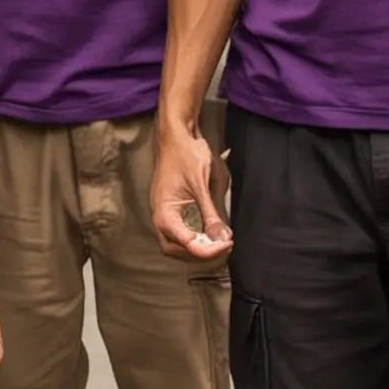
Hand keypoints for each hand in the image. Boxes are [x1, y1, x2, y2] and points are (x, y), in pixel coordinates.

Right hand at [150, 123, 232, 260]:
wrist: (177, 135)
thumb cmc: (185, 155)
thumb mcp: (200, 185)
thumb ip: (209, 213)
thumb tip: (220, 237)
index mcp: (164, 212)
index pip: (184, 242)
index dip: (206, 249)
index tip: (226, 246)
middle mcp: (162, 216)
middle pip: (176, 249)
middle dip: (199, 253)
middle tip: (223, 247)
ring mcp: (166, 212)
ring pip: (178, 242)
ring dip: (198, 246)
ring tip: (219, 242)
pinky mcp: (174, 207)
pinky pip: (182, 229)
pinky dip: (197, 235)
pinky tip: (211, 232)